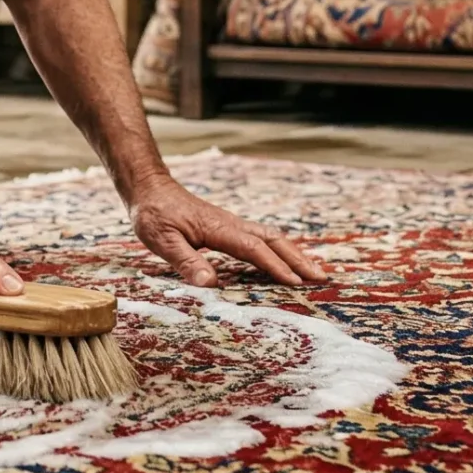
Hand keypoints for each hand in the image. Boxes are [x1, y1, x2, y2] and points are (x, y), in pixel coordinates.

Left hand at [130, 175, 326, 286]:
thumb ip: (186, 261)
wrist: (150, 188)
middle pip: (273, 240)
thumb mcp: (161, 240)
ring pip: (271, 238)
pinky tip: (285, 260)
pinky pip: (261, 238)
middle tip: (321, 278)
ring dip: (294, 253)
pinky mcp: (228, 227)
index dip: (275, 266)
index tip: (296, 282)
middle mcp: (231, 225)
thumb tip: (210, 284)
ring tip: (314, 271)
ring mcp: (232, 225)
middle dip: (298, 259)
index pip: (254, 249)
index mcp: (219, 229)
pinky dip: (280, 249)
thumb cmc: (153, 214)